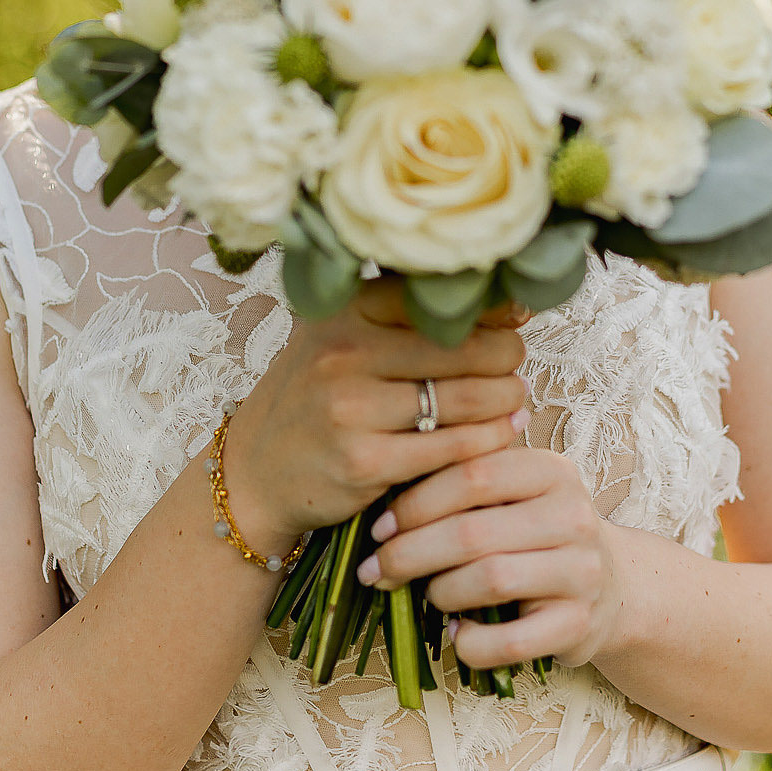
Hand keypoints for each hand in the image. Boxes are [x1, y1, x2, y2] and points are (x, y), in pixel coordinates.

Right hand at [222, 276, 530, 557]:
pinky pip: (452, 448)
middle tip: (515, 364)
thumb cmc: (317, 395)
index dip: (489, 309)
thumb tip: (509, 304)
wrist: (256, 471)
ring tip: (514, 396)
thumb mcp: (343, 337)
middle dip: (505, 356)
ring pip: (465, 398)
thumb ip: (407, 316)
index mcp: (344, 310)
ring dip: (505, 398)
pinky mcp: (364, 462)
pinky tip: (502, 431)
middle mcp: (344, 352)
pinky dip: (488, 439)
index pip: (438, 299)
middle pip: (462, 346)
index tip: (515, 319)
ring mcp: (351, 409)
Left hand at [356, 447, 619, 671]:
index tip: (379, 528)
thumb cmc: (538, 535)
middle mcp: (573, 515)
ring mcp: (582, 572)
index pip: (473, 475)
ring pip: (490, 580)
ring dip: (441, 592)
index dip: (416, 502)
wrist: (611, 587)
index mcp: (552, 471)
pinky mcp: (579, 625)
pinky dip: (473, 641)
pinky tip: (459, 634)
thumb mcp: (514, 496)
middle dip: (410, 553)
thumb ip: (464, 486)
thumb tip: (380, 510)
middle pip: (473, 532)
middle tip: (375, 570)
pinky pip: (511, 641)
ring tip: (429, 596)